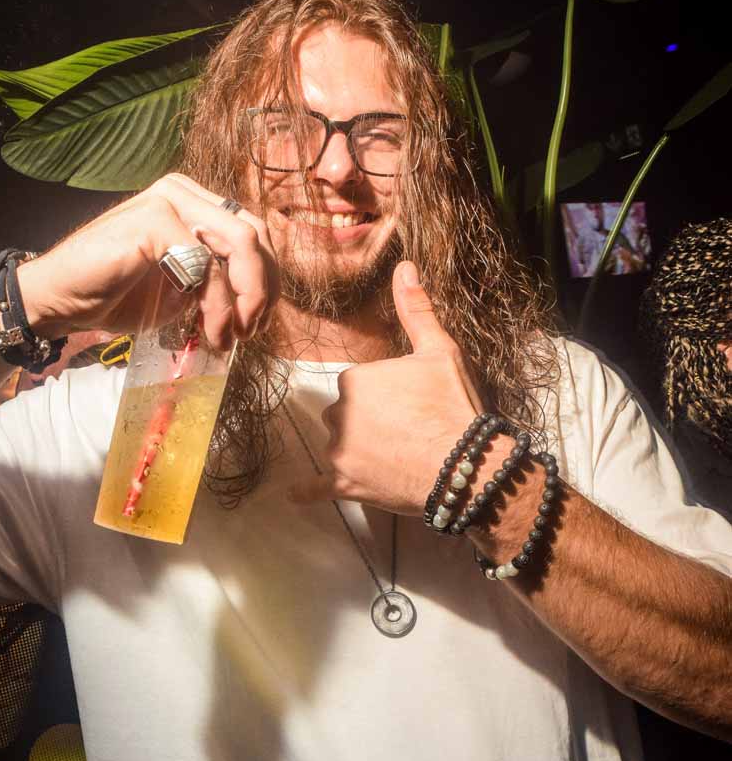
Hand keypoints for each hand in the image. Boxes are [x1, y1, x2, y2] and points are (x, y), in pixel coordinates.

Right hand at [17, 173, 278, 348]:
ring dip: (245, 297)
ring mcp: (168, 200)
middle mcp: (183, 192)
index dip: (265, 279)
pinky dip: (217, 303)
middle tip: (249, 332)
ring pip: (241, 243)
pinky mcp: (154, 220)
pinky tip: (209, 330)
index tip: (255, 324)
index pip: (253, 232)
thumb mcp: (181, 288)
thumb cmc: (114, 296)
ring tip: (230, 335)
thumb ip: (216, 279)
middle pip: (255, 233)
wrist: (60, 301)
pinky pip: (206, 262)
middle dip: (262, 289)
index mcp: (192, 203)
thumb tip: (259, 300)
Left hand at [289, 262, 486, 513]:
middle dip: (366, 422)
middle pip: (343, 415)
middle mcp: (339, 413)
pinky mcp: (345, 485)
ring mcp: (339, 451)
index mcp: (355, 379)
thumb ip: (416, 310)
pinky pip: (315, 488)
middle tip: (404, 433)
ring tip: (392, 460)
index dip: (383, 395)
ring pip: (337, 446)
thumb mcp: (439, 351)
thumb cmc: (453, 406)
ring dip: (354, 451)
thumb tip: (405, 266)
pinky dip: (306, 491)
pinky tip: (294, 493)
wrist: (466, 465)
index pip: (357, 385)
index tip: (408, 405)